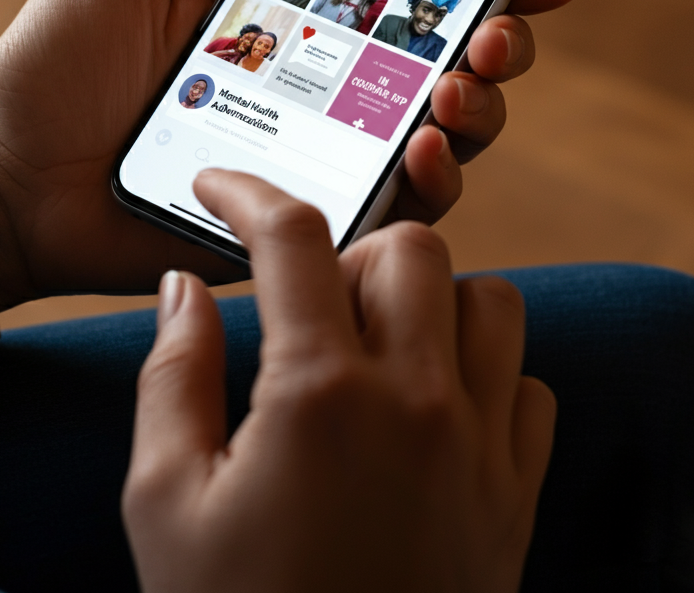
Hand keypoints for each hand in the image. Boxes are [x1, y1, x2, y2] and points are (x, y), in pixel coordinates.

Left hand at [0, 0, 578, 311]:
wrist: (10, 179)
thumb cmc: (57, 66)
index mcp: (301, 25)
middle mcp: (330, 92)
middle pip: (452, 68)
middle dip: (502, 42)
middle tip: (500, 27)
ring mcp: (327, 160)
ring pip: (446, 140)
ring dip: (478, 111)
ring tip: (458, 87)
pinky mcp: (312, 222)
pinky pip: (397, 211)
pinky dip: (431, 184)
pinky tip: (424, 152)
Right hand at [123, 172, 555, 592]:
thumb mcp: (165, 505)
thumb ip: (171, 377)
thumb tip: (185, 287)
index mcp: (320, 394)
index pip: (290, 240)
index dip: (247, 192)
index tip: (220, 188)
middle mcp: (417, 399)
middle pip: (414, 246)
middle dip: (355, 253)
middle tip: (312, 306)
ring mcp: (481, 445)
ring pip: (491, 301)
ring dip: (434, 302)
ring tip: (382, 350)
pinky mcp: (517, 493)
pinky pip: (528, 388)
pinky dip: (487, 376)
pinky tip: (436, 413)